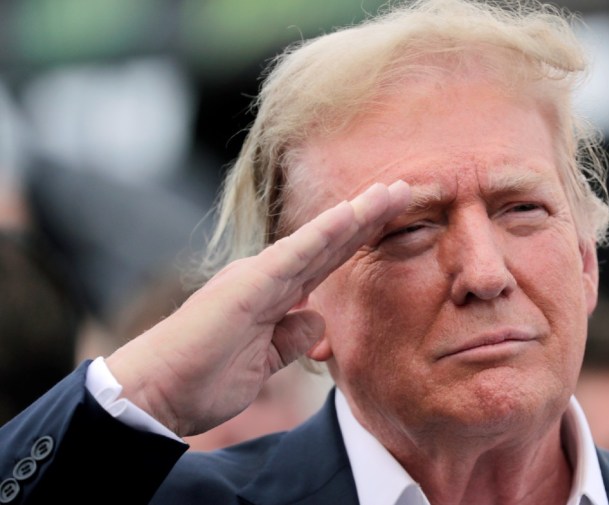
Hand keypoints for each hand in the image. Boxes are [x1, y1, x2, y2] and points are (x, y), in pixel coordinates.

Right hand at [105, 181, 410, 435]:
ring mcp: (258, 276)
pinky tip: (351, 214)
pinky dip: (324, 233)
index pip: (327, 260)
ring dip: (358, 215)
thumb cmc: (201, 380)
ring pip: (318, 239)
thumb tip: (316, 316)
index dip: (360, 238)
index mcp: (272, 293)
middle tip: (406, 190)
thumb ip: (291, 337)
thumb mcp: (263, 364)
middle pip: (330, 242)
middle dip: (369, 217)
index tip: (393, 219)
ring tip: (394, 191)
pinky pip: (294, 255)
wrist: (154, 394)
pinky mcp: (247, 286)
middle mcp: (267, 276)